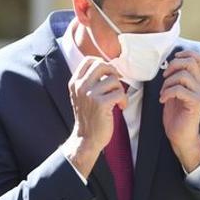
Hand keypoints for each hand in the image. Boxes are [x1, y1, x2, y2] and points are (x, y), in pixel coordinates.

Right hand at [61, 56, 126, 178]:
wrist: (86, 138)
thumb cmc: (88, 117)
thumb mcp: (81, 96)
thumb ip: (89, 81)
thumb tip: (108, 67)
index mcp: (75, 83)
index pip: (88, 60)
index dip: (102, 63)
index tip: (108, 74)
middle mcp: (80, 86)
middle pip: (102, 65)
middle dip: (113, 72)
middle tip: (116, 83)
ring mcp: (90, 94)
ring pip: (113, 80)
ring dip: (120, 89)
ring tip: (118, 99)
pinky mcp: (101, 104)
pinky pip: (119, 93)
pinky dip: (124, 100)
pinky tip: (121, 106)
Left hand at [160, 51, 199, 172]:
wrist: (181, 136)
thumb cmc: (176, 114)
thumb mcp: (175, 92)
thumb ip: (176, 78)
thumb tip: (168, 64)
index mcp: (198, 80)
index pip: (199, 58)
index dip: (186, 54)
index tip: (173, 59)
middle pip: (191, 62)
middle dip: (173, 66)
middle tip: (164, 77)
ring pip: (184, 75)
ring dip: (167, 82)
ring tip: (163, 92)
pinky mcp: (196, 103)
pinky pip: (179, 90)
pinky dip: (167, 93)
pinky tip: (163, 100)